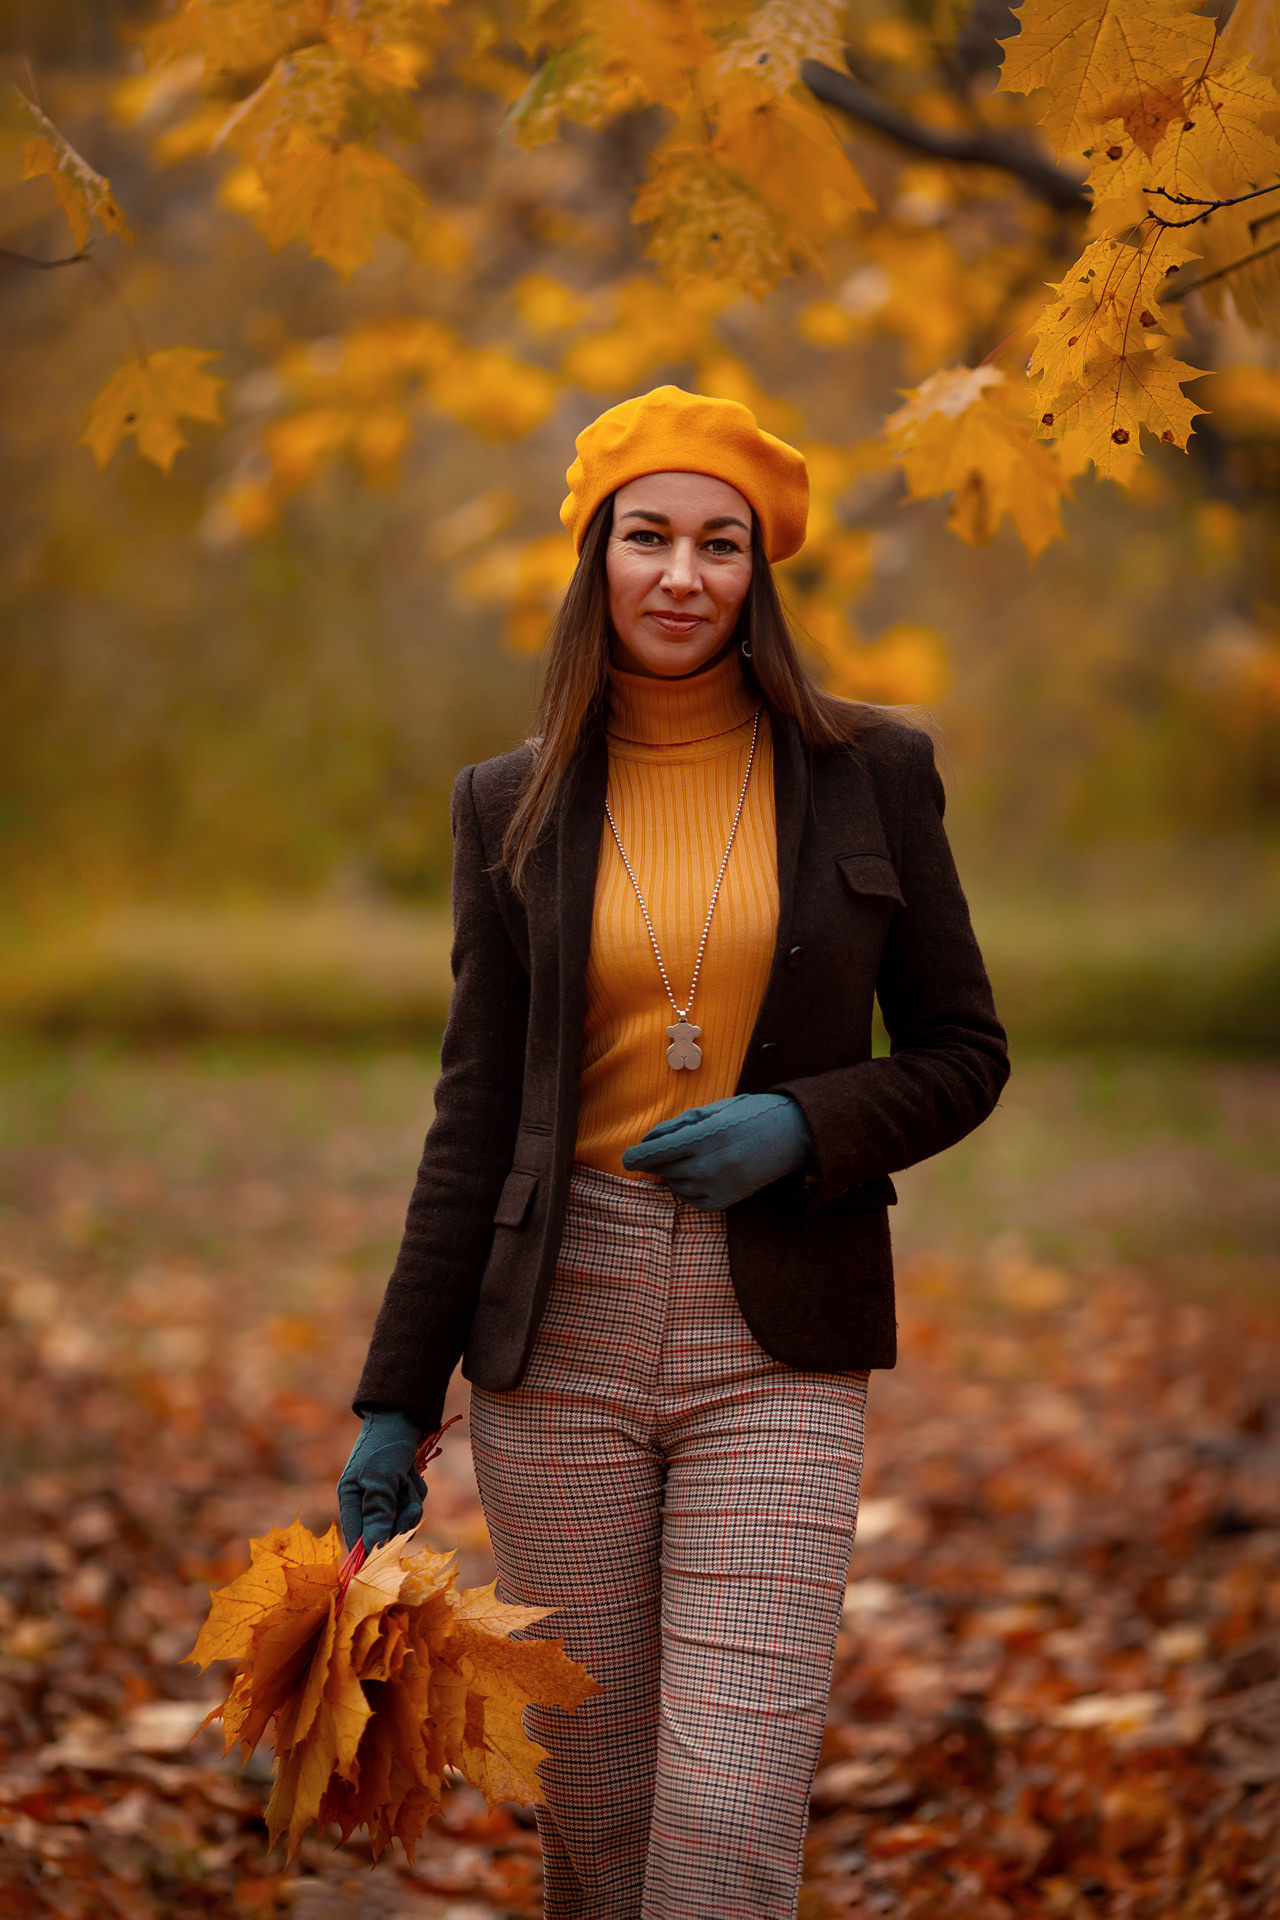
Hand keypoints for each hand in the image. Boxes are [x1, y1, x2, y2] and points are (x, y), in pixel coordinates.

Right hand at [337, 1408, 425, 1552]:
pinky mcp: (400, 1488)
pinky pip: (413, 1503)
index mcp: (350, 1498)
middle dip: (400, 1519)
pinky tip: (411, 1472)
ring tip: (407, 1479)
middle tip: (408, 1505)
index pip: (356, 1537)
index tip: (384, 1564)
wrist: (405, 1416)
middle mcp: (365, 1500)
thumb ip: (377, 1514)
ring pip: (403, 1518)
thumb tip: (374, 1549)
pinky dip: (416, 1490)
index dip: (369, 1553)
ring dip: (410, 1501)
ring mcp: (384, 1495)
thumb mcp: (380, 1480)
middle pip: (385, 1531)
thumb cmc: (385, 1446)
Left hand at [621, 1092, 812, 1209]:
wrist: (792, 1134)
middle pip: (662, 1170)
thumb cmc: (750, 1114)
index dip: (635, 1157)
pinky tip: (693, 1176)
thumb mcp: (713, 1110)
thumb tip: (646, 1140)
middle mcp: (708, 1163)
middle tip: (659, 1153)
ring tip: (687, 1158)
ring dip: (671, 1174)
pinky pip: (693, 1201)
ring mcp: (718, 1184)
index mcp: (703, 1135)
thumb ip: (677, 1125)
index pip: (654, 1153)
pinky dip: (686, 1190)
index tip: (627, 1158)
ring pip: (675, 1185)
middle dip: (654, 1162)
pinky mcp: (727, 1200)